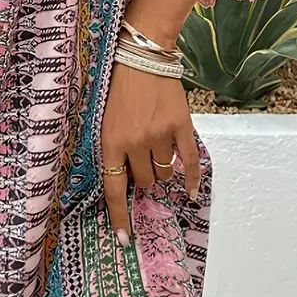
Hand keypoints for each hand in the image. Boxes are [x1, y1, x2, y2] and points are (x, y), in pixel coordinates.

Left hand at [100, 61, 199, 246]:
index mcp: (110, 142)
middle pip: (144, 181)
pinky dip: (191, 179)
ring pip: (164, 173)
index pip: (114, 189)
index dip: (120, 218)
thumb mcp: (105, 119)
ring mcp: (159, 135)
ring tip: (157, 148)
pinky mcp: (181, 127)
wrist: (142, 56)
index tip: (125, 239)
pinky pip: (188, 161)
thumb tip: (124, 180)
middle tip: (142, 160)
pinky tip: (191, 192)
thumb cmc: (118, 88)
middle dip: (143, 177)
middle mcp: (135, 142)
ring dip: (161, 169)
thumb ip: (115, 149)